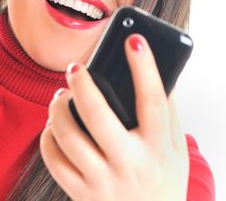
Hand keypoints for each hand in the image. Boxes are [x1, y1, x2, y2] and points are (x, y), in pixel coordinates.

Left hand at [40, 34, 188, 200]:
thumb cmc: (165, 184)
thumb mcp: (177, 150)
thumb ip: (168, 114)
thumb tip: (156, 73)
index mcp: (157, 148)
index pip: (152, 100)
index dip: (144, 67)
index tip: (133, 40)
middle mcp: (130, 164)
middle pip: (98, 115)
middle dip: (82, 84)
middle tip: (75, 68)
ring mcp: (103, 181)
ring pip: (68, 136)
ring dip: (58, 109)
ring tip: (60, 97)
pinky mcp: (81, 194)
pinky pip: (54, 160)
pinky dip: (49, 137)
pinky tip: (54, 127)